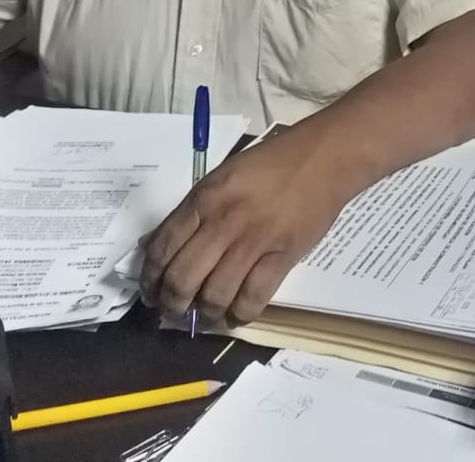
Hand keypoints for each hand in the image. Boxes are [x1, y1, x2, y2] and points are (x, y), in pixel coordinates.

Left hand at [139, 128, 349, 327]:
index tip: (150, 291)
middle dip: (171, 303)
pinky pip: (252, 298)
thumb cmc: (271, 163)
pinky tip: (235, 314)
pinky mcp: (282, 257)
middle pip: (183, 278)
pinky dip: (239, 314)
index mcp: (205, 198)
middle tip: (173, 310)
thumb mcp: (222, 176)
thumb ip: (193, 210)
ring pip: (214, 295)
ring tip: (203, 317)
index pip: (163, 248)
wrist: (324, 159)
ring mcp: (254, 242)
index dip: (150, 278)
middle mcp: (224, 222)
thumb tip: (159, 243)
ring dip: (203, 314)